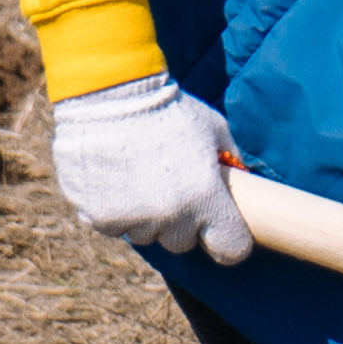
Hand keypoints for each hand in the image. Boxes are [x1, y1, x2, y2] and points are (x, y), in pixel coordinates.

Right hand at [51, 70, 252, 267]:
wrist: (109, 94)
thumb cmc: (168, 107)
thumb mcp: (213, 128)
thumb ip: (230, 159)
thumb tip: (243, 177)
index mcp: (206, 197)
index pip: (231, 249)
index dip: (227, 240)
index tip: (220, 230)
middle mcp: (171, 216)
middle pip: (182, 242)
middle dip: (180, 222)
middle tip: (171, 189)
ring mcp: (133, 219)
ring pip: (145, 234)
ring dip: (145, 216)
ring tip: (138, 178)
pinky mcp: (99, 216)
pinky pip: (112, 226)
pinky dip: (112, 209)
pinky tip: (113, 178)